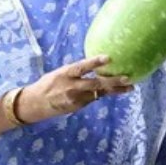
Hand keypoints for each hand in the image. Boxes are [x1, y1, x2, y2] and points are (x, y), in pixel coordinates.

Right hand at [17, 55, 133, 121]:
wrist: (35, 103)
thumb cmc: (48, 84)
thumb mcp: (60, 73)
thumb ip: (76, 71)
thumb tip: (94, 66)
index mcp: (66, 73)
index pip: (82, 67)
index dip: (95, 62)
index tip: (108, 58)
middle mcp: (72, 86)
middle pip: (95, 84)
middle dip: (113, 82)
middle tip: (128, 78)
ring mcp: (75, 98)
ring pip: (99, 93)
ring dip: (115, 90)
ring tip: (130, 87)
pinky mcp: (77, 106)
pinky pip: (93, 99)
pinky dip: (102, 94)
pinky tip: (115, 91)